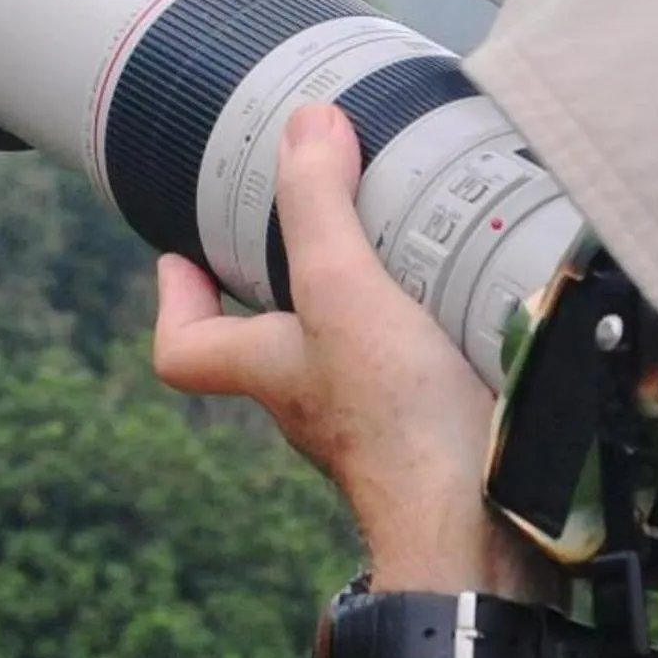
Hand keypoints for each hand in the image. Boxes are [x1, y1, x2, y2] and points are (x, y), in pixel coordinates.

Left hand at [150, 102, 550, 601]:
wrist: (482, 532)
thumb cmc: (396, 425)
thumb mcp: (343, 292)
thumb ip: (319, 209)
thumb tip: (304, 125)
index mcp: (270, 370)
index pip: (185, 350)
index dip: (175, 302)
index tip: (179, 256)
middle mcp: (314, 401)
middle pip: (273, 343)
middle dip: (287, 283)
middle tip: (309, 221)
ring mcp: (377, 424)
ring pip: (350, 355)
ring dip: (369, 301)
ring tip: (405, 237)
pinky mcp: (439, 433)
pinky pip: (419, 372)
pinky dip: (436, 333)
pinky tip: (476, 300)